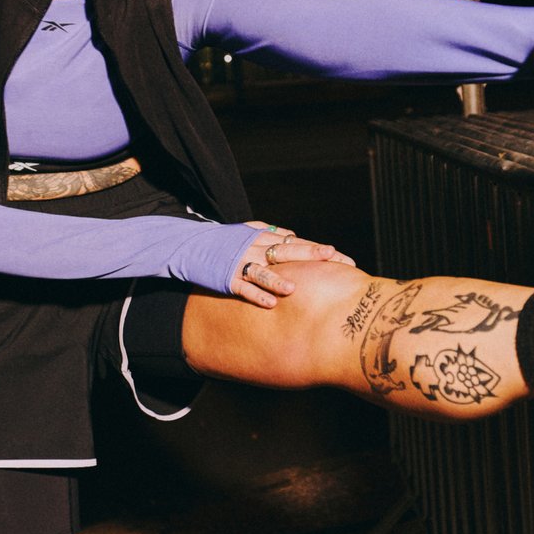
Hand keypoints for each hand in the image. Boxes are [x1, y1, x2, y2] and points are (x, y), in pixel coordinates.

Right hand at [231, 224, 356, 307]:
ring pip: (262, 271)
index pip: (297, 242)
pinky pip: (244, 287)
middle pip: (286, 251)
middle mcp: (255, 247)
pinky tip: (271, 304)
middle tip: (331, 258)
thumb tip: (294, 235)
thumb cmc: (226, 240)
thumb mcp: (249, 230)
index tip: (342, 257)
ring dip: (278, 280)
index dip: (319, 249)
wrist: (191, 245)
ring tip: (295, 289)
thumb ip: (272, 232)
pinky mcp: (227, 278)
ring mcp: (240, 262)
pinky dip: (256, 294)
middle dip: (309, 254)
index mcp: (264, 237)